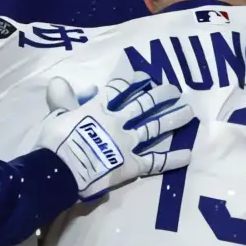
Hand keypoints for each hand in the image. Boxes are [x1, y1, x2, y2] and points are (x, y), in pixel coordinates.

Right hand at [37, 62, 194, 199]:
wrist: (61, 170)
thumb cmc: (55, 142)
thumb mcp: (56, 115)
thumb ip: (62, 98)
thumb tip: (59, 81)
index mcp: (99, 109)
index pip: (118, 90)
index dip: (131, 81)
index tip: (143, 76)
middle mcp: (119, 122)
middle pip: (144, 104)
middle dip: (160, 95)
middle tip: (174, 90)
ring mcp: (129, 143)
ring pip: (155, 127)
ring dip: (173, 118)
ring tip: (189, 112)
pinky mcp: (133, 164)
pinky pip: (156, 161)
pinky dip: (172, 159)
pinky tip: (188, 155)